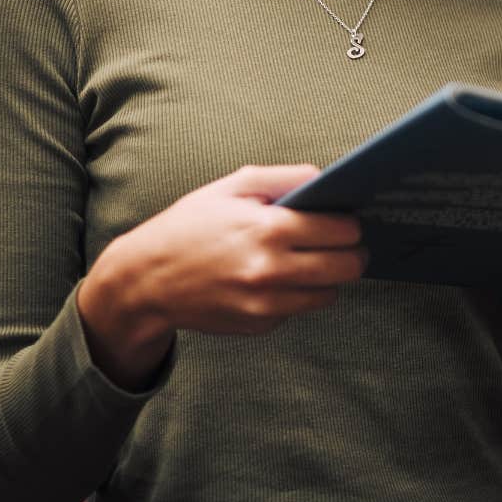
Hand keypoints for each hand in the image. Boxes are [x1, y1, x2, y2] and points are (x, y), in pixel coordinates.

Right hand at [78, 164, 367, 388]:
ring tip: (311, 260)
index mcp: (268, 228)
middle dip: (353, 252)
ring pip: (330, 293)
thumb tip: (325, 178)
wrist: (148, 279)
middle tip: (346, 244)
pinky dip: (297, 295)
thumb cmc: (190, 226)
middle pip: (347, 267)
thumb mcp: (231, 187)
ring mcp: (267, 302)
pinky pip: (299, 309)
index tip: (346, 219)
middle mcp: (272, 270)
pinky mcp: (260, 324)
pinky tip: (276, 279)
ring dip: (329, 277)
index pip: (341, 230)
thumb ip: (283, 177)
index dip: (350, 223)